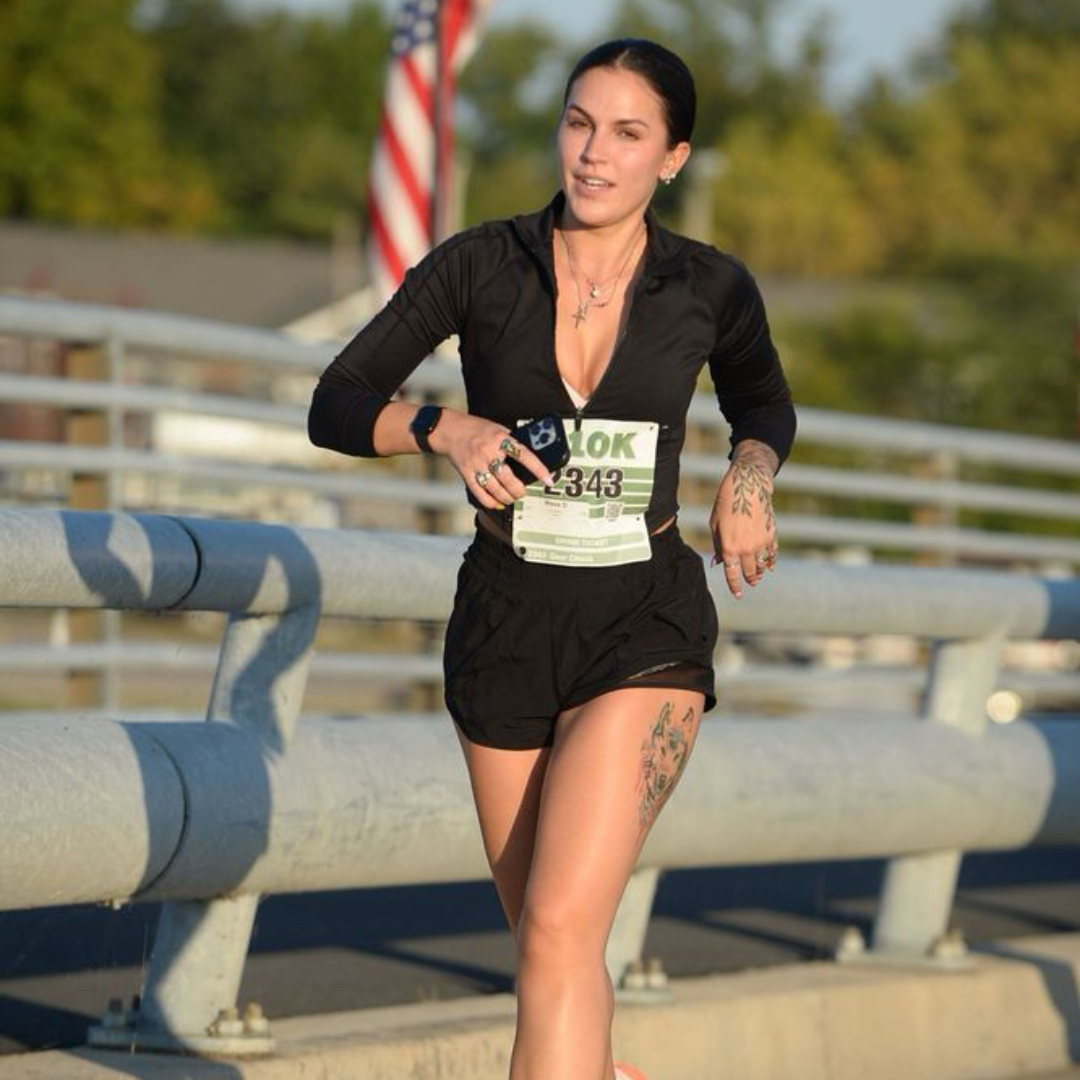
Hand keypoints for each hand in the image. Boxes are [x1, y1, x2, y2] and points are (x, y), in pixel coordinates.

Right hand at [432, 410, 553, 509]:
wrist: (449, 430)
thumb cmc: (476, 429)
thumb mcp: (498, 429)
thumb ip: (512, 442)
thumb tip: (529, 460)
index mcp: (500, 439)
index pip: (524, 455)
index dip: (538, 469)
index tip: (548, 479)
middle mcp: (488, 452)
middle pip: (508, 479)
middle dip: (519, 490)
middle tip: (522, 492)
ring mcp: (476, 464)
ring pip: (495, 489)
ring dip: (507, 498)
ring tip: (511, 497)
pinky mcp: (466, 474)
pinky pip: (480, 493)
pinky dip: (490, 502)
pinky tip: (497, 503)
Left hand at [709, 442, 777, 598]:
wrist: (747, 486)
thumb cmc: (726, 504)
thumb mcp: (715, 524)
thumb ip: (718, 545)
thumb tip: (718, 563)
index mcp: (729, 548)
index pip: (732, 574)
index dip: (735, 586)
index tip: (738, 595)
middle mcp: (746, 548)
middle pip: (750, 572)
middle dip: (749, 580)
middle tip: (750, 584)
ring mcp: (761, 542)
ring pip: (762, 564)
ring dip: (761, 572)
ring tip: (759, 576)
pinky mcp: (771, 534)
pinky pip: (772, 553)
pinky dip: (772, 560)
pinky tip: (771, 565)